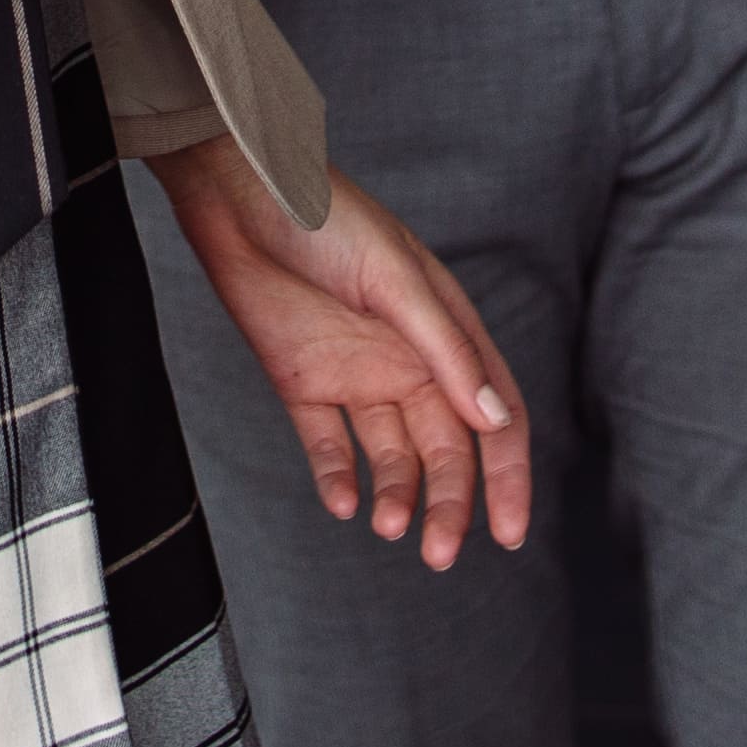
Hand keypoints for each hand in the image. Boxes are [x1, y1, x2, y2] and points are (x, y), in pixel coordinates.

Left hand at [152, 141, 534, 567]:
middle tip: (438, 554)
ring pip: (391, 457)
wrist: (237, 193)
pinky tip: (343, 503)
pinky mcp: (304, 383)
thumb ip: (445, 350)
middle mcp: (409, 361)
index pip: (495, 417)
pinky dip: (338, 477)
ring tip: (386, 525)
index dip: (507, 477)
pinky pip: (329, 444)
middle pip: (444, 451)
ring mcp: (357, 374)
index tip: (510, 534)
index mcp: (448, 332)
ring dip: (396, 496)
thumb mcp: (395, 280)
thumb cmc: (327, 218)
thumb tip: (495, 420)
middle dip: (448, 505)